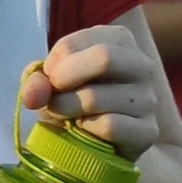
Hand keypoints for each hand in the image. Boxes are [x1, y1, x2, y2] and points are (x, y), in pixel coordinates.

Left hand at [23, 24, 164, 158]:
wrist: (101, 142)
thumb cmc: (75, 102)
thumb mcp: (52, 84)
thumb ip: (38, 81)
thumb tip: (32, 95)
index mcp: (119, 39)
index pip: (72, 44)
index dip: (52, 65)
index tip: (50, 80)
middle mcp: (142, 65)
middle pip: (104, 57)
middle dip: (64, 79)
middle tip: (53, 98)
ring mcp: (149, 99)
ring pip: (97, 97)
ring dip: (69, 110)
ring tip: (68, 116)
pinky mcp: (148, 131)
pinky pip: (109, 126)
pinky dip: (88, 129)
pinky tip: (88, 130)